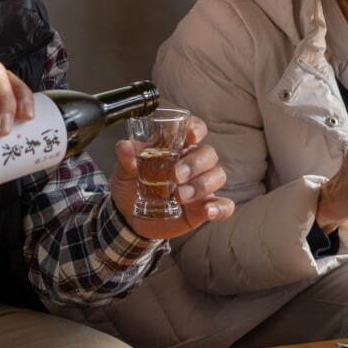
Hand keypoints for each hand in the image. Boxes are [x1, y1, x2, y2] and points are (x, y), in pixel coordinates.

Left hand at [109, 116, 232, 239]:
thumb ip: (126, 160)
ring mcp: (201, 186)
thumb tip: (124, 146)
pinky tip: (208, 212)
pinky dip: (220, 208)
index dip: (197, 128)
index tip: (191, 136)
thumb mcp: (124, 172)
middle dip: (195, 163)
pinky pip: (224, 206)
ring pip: (218, 176)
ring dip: (202, 185)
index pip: (194, 129)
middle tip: (175, 176)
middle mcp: (192, 164)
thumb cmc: (131, 187)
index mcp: (175, 148)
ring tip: (180, 196)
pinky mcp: (204, 208)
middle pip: (208, 153)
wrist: (128, 218)